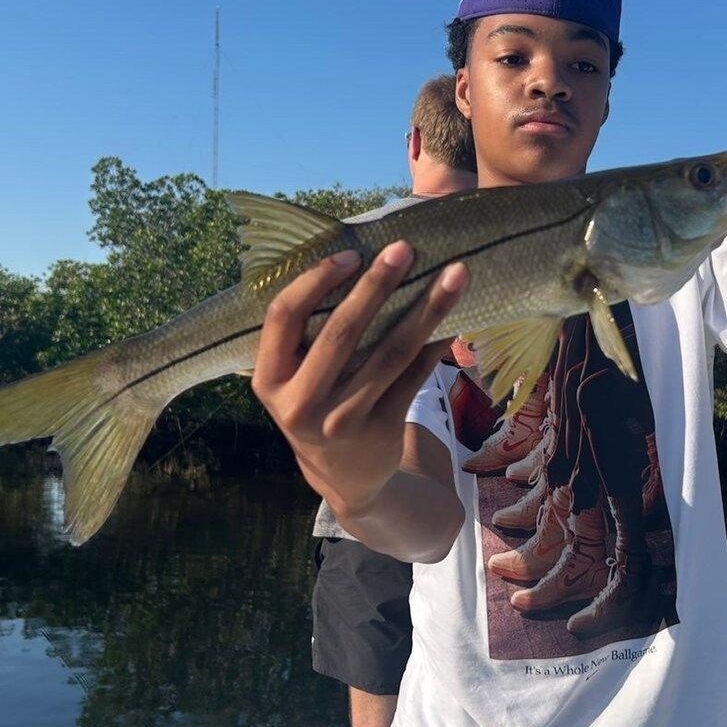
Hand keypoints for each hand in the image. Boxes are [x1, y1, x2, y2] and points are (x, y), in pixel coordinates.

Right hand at [251, 240, 468, 516]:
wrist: (344, 478)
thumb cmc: (318, 406)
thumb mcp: (294, 380)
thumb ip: (308, 335)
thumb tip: (361, 260)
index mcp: (270, 379)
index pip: (283, 317)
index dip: (315, 281)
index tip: (350, 254)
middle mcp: (300, 403)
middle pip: (341, 333)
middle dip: (376, 285)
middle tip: (404, 248)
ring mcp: (342, 420)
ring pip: (390, 354)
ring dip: (426, 310)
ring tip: (455, 275)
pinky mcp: (381, 430)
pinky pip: (415, 377)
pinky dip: (436, 345)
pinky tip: (456, 319)